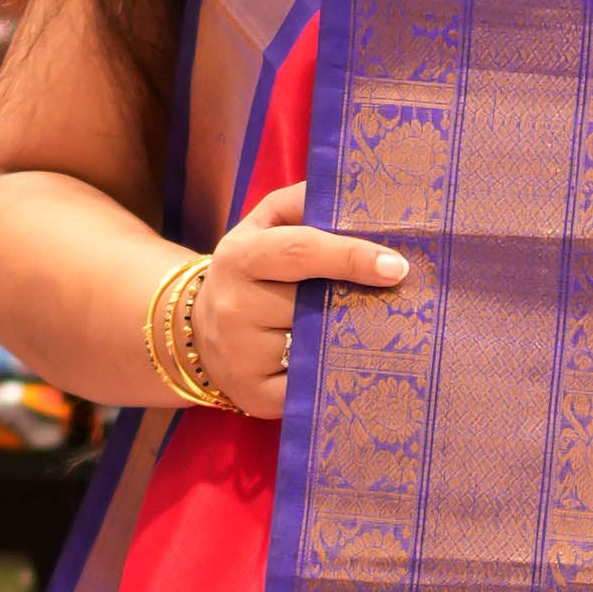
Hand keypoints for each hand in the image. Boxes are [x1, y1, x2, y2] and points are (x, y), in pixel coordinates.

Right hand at [182, 177, 408, 419]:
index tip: (396, 267)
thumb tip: (351, 194)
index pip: (300, 251)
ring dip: (347, 339)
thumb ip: (300, 203)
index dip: (351, 257)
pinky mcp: (255, 397)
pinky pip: (310, 390)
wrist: (195, 331)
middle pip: (315, 304)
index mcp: (240, 256)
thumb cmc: (249, 271)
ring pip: (317, 347)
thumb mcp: (262, 225)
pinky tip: (342, 365)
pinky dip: (331, 377)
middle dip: (358, 302)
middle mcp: (234, 306)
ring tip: (362, 329)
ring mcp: (241, 356)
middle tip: (394, 301)